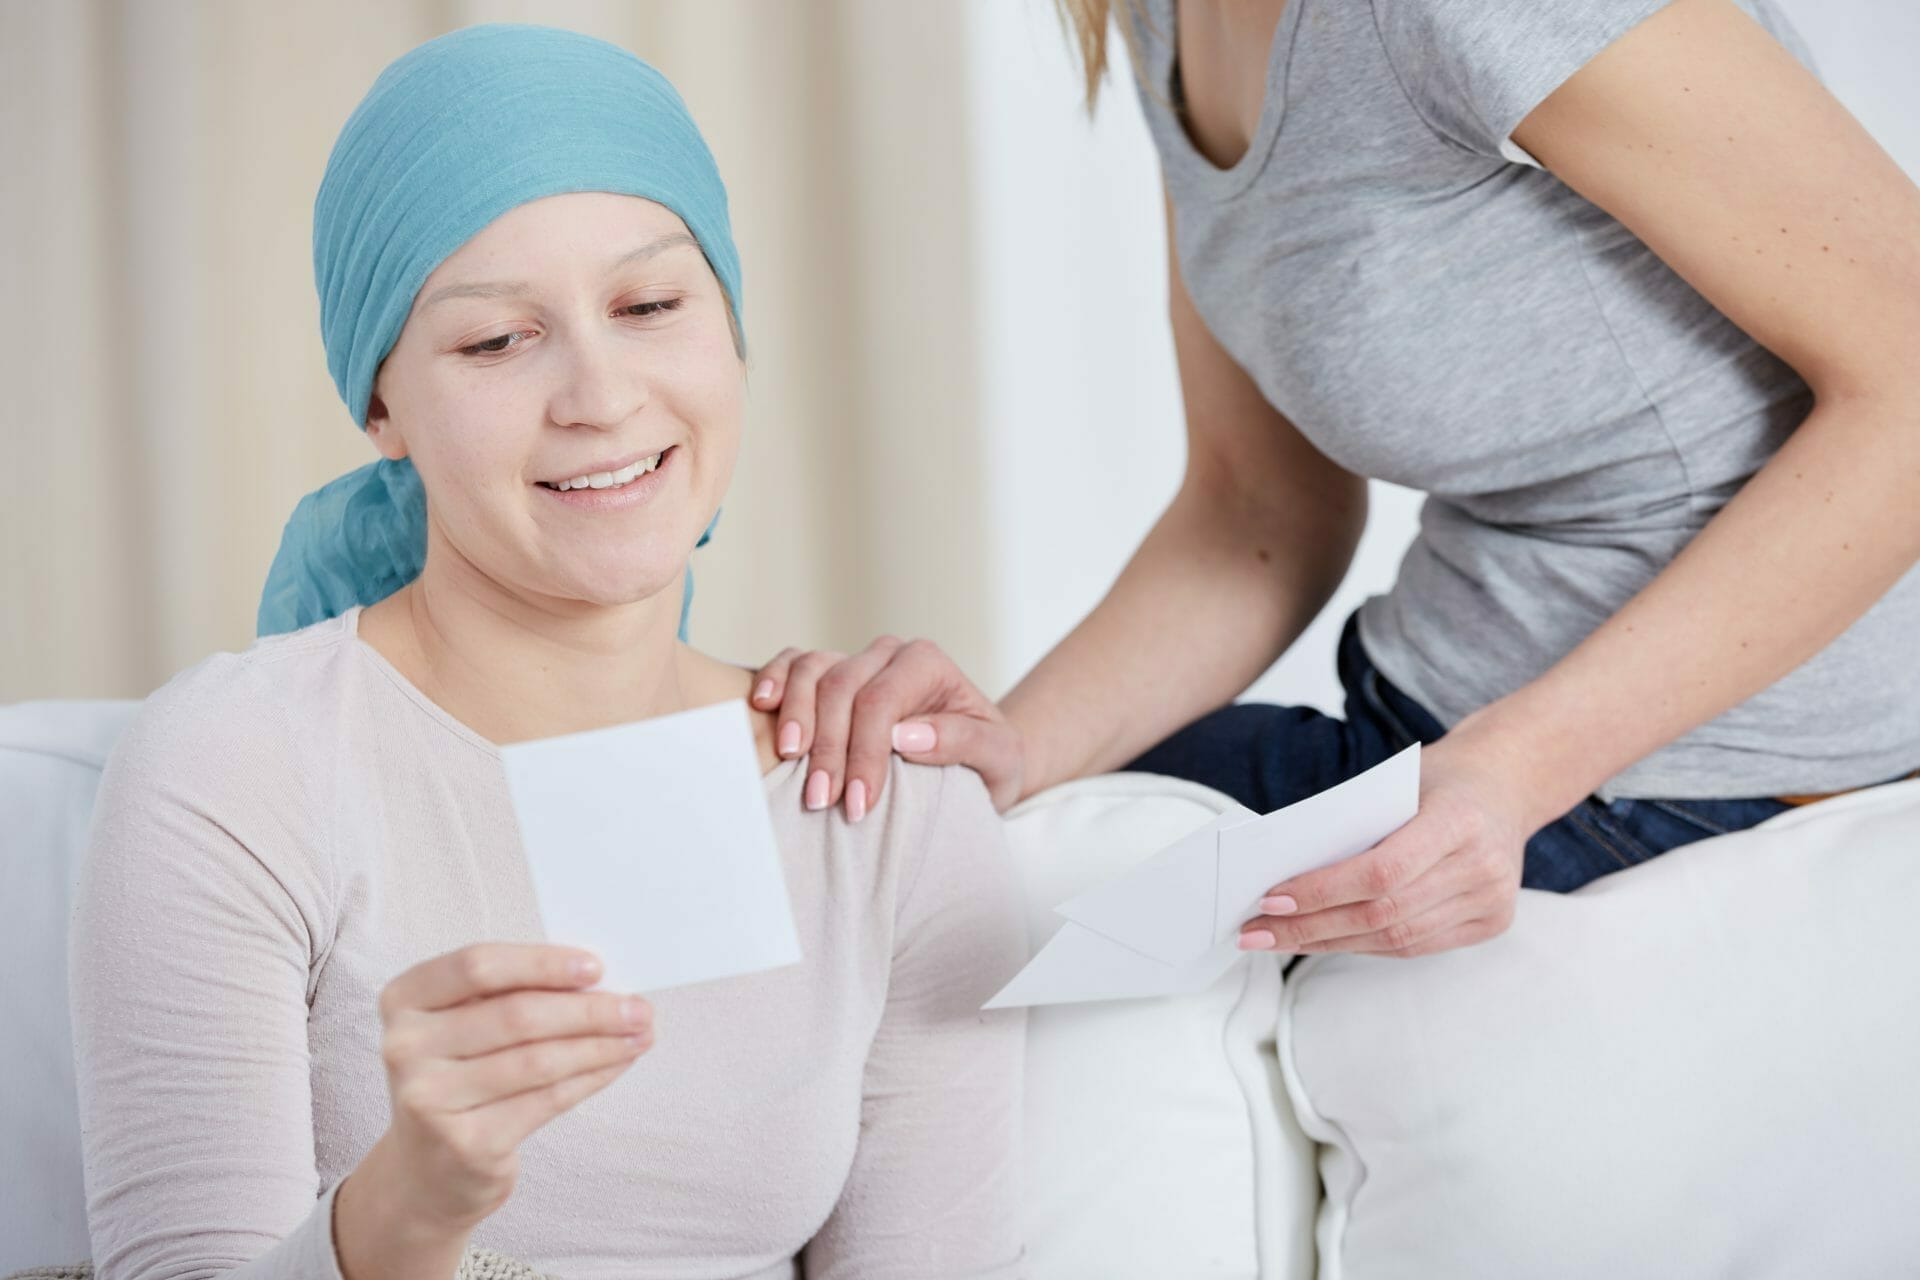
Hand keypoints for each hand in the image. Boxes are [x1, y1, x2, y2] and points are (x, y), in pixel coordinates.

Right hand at [364, 943, 652, 1231]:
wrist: (426, 1171)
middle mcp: (405, 1047)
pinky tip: (618, 1063)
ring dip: (600, 1045)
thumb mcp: (467, 1026)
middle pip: (516, 1015)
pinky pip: (545, 1100)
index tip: (595, 969)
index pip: (478, 966)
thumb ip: (515, 995)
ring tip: (640, 1034)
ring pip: (538, 1060)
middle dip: (589, 1010)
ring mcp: (429, 1099)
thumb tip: (599, 982)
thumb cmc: (460, 1077)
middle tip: (639, 1007)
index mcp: (405, 999)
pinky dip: (591, 1077)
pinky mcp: (464, 1143)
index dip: (542, 964)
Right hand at [751, 636, 1024, 816]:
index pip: (882, 701)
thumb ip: (961, 742)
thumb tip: (905, 738)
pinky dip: (775, 679)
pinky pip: (793, 664)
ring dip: (796, 716)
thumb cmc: (991, 760)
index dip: (865, 752)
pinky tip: (763, 705)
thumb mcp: (999, 757)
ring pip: (812, 670)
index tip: (859, 804)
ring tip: (789, 761)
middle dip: (829, 747)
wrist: (980, 758)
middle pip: (842, 688)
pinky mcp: (829, 675)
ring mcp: (855, 660)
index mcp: (927, 664)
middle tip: (821, 801)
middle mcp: (888, 654)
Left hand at [1236, 734, 1530, 957]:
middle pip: (1383, 913)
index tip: (1270, 899)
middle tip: (1256, 931)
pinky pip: (1416, 945)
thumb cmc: (1438, 779)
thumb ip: (1354, 825)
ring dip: (1330, 942)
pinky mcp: (1492, 923)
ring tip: (1280, 939)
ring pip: (1396, 939)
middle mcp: (1483, 867)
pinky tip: (1324, 938)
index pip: (1381, 870)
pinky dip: (1364, 944)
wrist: (1507, 784)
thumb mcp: (1396, 783)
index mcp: (1459, 820)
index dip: (1323, 891)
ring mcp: (1492, 900)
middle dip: (1311, 926)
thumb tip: (1283, 871)